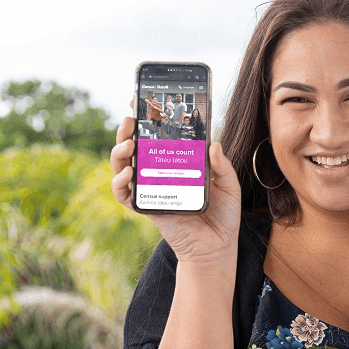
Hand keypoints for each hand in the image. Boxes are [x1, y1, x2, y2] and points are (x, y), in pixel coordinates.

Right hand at [110, 116, 241, 266]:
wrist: (217, 247)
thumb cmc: (223, 216)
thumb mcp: (229, 186)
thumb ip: (221, 165)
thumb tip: (214, 143)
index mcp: (177, 164)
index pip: (157, 137)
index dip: (146, 120)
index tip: (140, 101)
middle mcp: (159, 174)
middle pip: (134, 147)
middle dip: (127, 130)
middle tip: (130, 118)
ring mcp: (150, 190)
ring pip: (123, 166)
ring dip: (120, 152)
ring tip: (129, 143)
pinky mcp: (147, 208)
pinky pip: (125, 195)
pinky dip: (120, 183)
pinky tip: (128, 173)